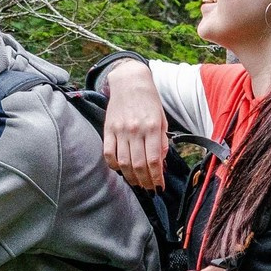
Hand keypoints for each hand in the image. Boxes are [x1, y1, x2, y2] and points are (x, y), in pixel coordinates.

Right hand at [100, 60, 170, 191]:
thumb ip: (162, 141)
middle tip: (150, 190)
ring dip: (131, 178)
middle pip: (139, 165)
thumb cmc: (149, 100)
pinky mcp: (108, 129)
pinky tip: (121, 170)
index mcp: (152, 127)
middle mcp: (135, 130)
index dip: (157, 178)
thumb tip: (160, 163)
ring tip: (138, 184)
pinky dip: (114, 165)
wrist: (130, 81)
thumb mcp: (162, 119)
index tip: (159, 187)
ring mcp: (120, 130)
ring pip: (123, 162)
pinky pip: (108, 153)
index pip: (154, 161)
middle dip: (145, 182)